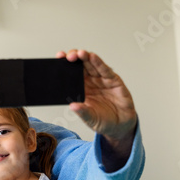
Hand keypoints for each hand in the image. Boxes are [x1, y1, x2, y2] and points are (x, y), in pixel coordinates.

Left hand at [57, 49, 137, 168]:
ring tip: (79, 54)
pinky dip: (99, 63)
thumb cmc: (104, 121)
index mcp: (81, 90)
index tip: (58, 60)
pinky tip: (93, 57)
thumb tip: (72, 106)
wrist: (121, 126)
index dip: (65, 67)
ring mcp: (102, 80)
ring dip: (86, 58)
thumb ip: (83, 112)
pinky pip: (105, 70)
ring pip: (92, 65)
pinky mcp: (113, 80)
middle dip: (74, 59)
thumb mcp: (90, 119)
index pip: (71, 75)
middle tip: (67, 56)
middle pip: (81, 66)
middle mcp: (91, 82)